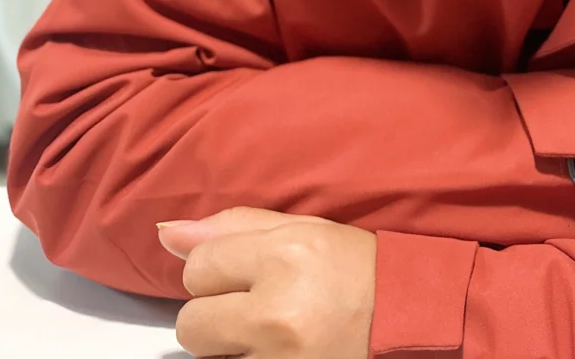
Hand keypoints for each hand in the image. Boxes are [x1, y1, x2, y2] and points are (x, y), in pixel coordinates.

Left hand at [157, 207, 375, 358]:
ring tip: (268, 331)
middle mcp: (277, 311)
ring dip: (228, 347)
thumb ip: (233, 227)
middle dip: (214, 313)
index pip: (197, 268)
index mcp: (284, 256)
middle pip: (191, 322)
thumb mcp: (303, 228)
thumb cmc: (354, 267)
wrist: (407, 318)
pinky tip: (274, 349)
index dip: (215, 270)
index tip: (242, 273)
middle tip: (254, 306)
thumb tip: (168, 234)